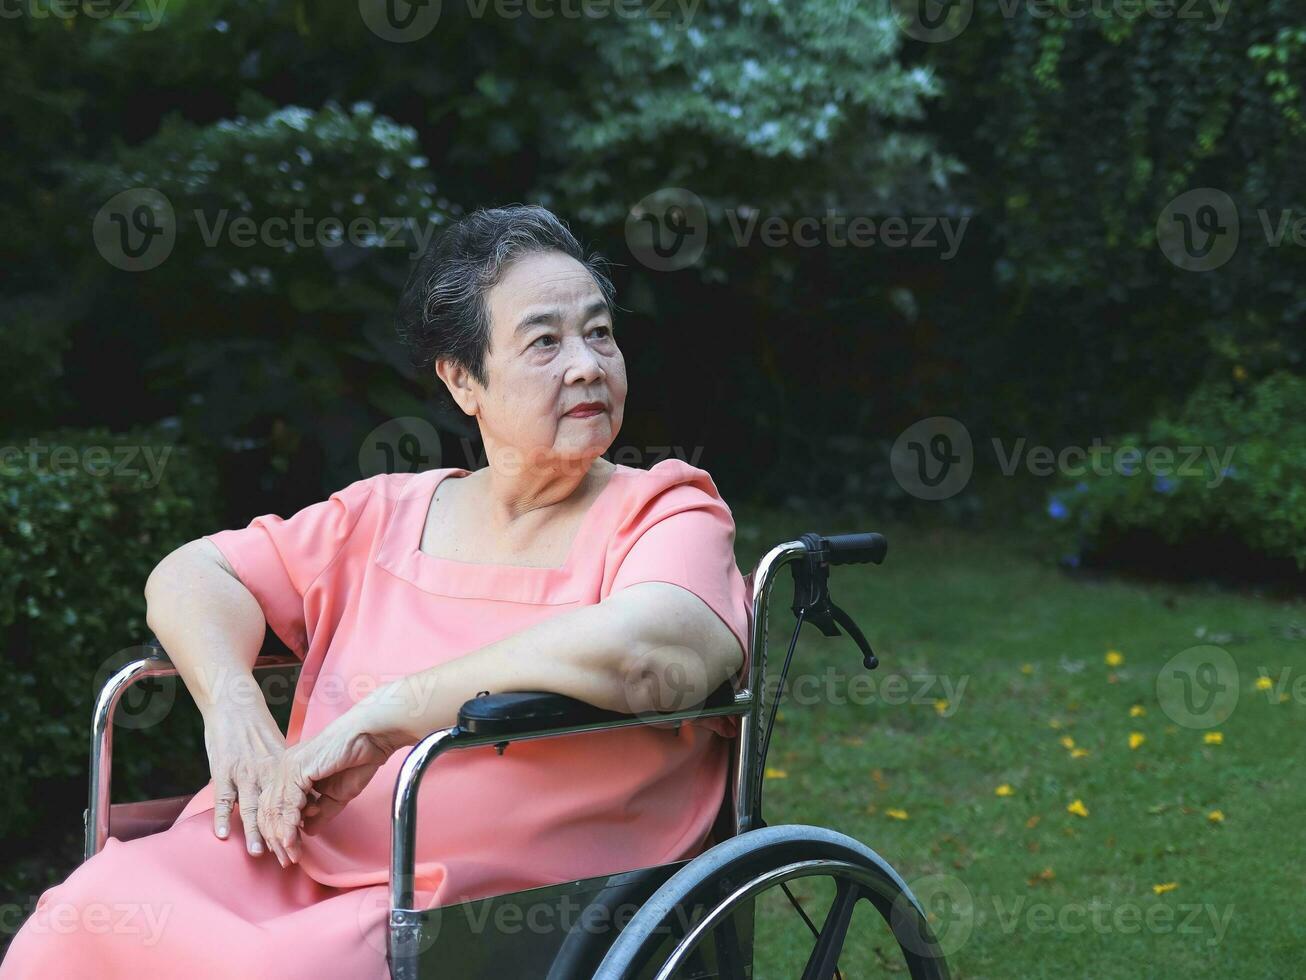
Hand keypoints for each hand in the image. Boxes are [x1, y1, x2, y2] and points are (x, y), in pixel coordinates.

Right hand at [202, 700, 287, 856]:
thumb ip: (286, 773)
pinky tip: (222, 834)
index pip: (292, 804)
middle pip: (275, 811)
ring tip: (258, 853)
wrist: (235, 706)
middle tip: (286, 859)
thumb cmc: (257, 729)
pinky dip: (223, 815)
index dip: (296, 827)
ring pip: (252, 807)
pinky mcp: (224, 770)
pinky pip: (224, 796)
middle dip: (280, 836)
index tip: (300, 847)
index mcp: (282, 768)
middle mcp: (266, 772)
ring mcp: (244, 772)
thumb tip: (300, 795)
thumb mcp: (279, 750)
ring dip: (255, 831)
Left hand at [255, 702, 406, 866]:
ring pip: (274, 810)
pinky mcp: (296, 769)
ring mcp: (287, 768)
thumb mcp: (337, 795)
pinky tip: (291, 841)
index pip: (275, 807)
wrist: (370, 738)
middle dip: (276, 839)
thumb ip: (320, 812)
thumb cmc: (358, 759)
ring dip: (281, 837)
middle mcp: (284, 769)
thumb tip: (306, 831)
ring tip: (289, 856)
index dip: (279, 832)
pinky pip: (287, 804)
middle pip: (269, 810)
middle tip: (286, 860)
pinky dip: (288, 826)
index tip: (289, 852)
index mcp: (292, 772)